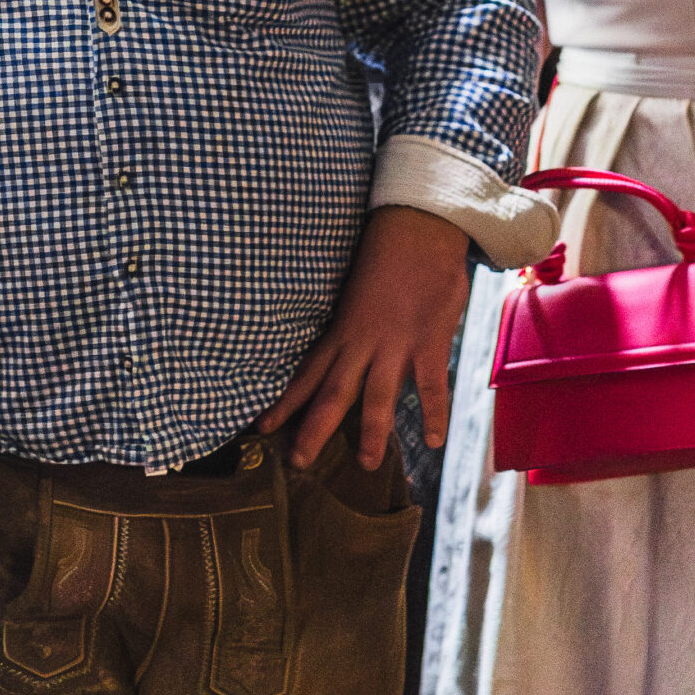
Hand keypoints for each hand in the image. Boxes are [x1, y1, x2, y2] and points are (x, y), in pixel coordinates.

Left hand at [259, 205, 470, 468]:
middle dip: (313, 430)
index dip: (284, 403)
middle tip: (298, 463)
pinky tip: (432, 441)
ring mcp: (395, 345)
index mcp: (341, 330)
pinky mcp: (428, 342)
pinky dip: (433, 414)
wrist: (415, 230)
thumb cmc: (385, 256)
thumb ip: (348, 322)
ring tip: (366, 464)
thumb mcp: (354, 293)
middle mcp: (361, 342)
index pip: (305, 373)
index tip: (261, 428)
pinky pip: (430, 386)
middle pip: (332, 394)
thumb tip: (340, 344)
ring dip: (372, 434)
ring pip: (377, 398)